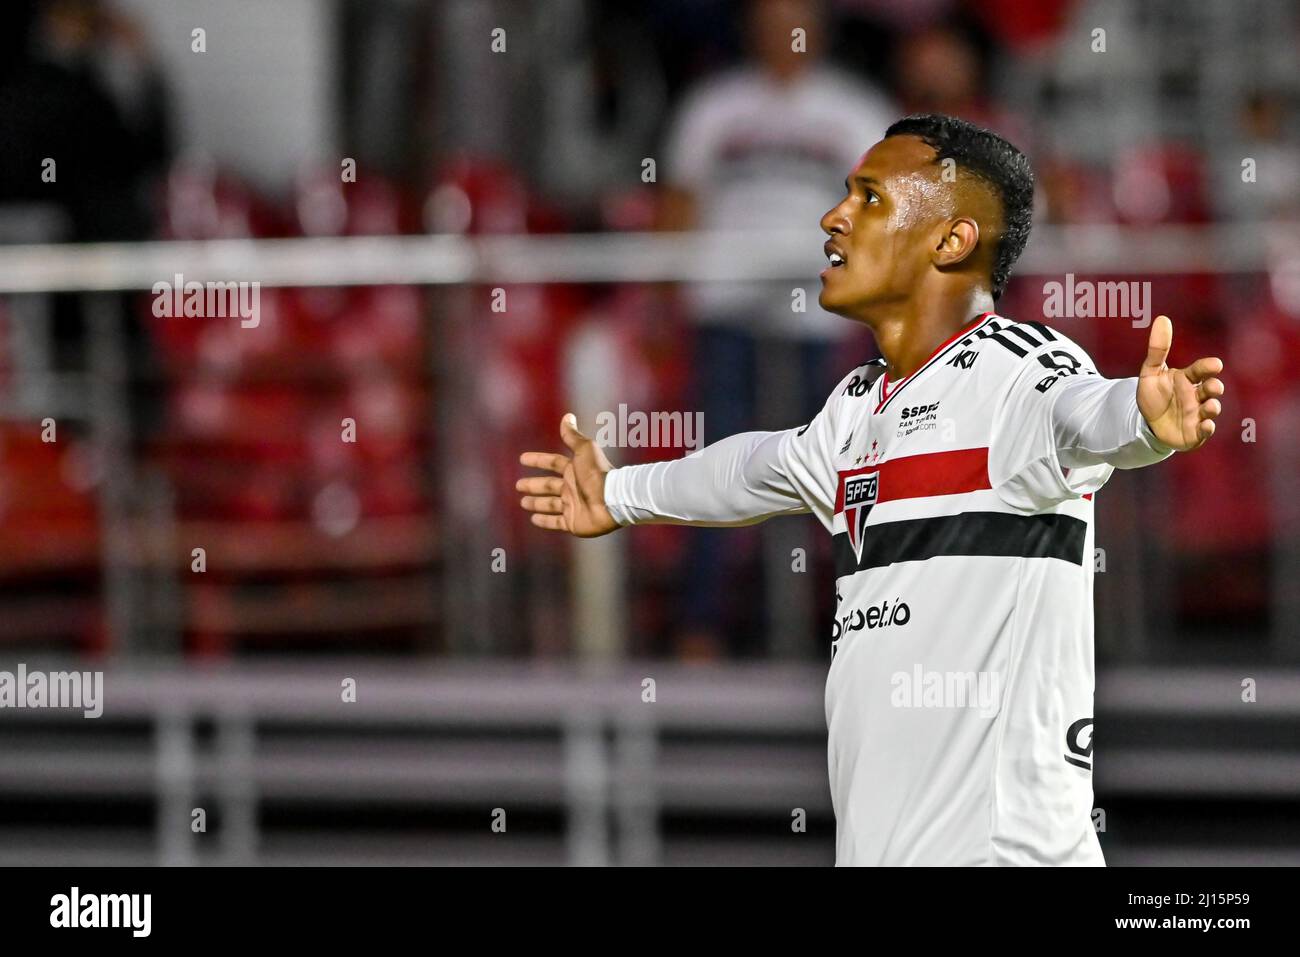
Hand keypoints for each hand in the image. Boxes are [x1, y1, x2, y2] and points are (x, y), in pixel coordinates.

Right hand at [517, 414, 618, 537]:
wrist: (611, 500)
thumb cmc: (597, 474)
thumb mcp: (584, 449)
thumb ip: (573, 436)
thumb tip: (567, 416)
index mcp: (574, 470)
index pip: (552, 463)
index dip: (538, 460)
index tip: (522, 459)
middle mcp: (572, 488)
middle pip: (548, 485)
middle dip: (533, 485)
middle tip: (518, 485)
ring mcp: (572, 506)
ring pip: (550, 504)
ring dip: (536, 503)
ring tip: (523, 502)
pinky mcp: (573, 523)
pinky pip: (556, 522)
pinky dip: (545, 521)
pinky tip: (534, 519)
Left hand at [1136, 315, 1224, 451]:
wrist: (1146, 423)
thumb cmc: (1153, 395)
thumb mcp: (1150, 372)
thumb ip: (1157, 349)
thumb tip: (1162, 319)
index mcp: (1188, 379)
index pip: (1201, 370)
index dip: (1208, 367)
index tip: (1215, 364)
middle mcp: (1197, 395)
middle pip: (1211, 389)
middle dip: (1214, 387)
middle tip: (1211, 386)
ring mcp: (1198, 414)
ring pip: (1211, 410)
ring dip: (1213, 407)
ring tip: (1210, 405)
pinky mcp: (1194, 433)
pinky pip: (1205, 431)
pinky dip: (1207, 428)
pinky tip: (1206, 425)